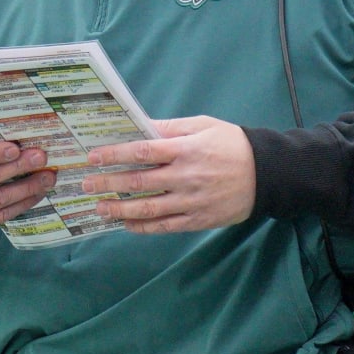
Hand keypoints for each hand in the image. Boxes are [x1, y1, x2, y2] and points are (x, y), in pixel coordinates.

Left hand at [83, 117, 255, 233]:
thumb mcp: (203, 126)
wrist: (267, 174)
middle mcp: (186, 177)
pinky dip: (143, 227)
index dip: (115, 155)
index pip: (143, 152)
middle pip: (140, 182)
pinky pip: (165, 227)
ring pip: (149, 209)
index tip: (94, 157)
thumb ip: (170, 128)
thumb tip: (139, 126)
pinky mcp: (198, 220)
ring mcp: (192, 202)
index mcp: (187, 150)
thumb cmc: (232, 144)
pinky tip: (126, 223)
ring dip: (120, 209)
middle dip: (109, 183)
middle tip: (86, 184)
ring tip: (99, 208)